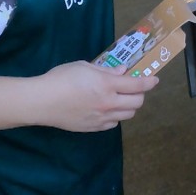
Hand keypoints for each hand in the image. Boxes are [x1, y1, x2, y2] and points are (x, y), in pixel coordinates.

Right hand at [35, 61, 159, 131]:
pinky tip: (107, 109)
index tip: (154, 79)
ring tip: (121, 98)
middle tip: (134, 88)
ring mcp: (101, 118)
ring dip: (129, 106)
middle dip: (140, 94)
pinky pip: (113, 123)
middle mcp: (108, 103)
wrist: (41, 102)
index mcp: (107, 85)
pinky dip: (116, 116)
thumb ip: (106, 70)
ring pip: (128, 115)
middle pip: (137, 103)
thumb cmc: (61, 78)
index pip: (137, 85)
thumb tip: (123, 71)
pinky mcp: (93, 128)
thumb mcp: (85, 67)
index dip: (149, 82)